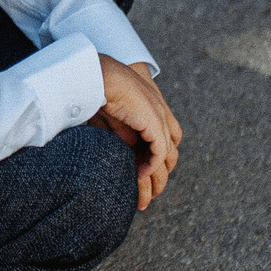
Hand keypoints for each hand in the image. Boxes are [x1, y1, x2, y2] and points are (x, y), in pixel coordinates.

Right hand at [93, 57, 183, 209]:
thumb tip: (119, 151)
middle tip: (149, 193)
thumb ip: (120, 131)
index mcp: (152, 107)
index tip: (141, 175)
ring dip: (156, 177)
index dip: (157, 158)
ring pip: (167, 156)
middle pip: (171, 150)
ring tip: (145, 193)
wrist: (101, 77)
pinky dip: (149, 167)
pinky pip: (158, 154)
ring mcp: (161, 118)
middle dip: (161, 174)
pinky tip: (138, 175)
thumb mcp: (112, 114)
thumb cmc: (99, 90)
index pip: (167, 138)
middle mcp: (161, 112)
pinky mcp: (155, 125)